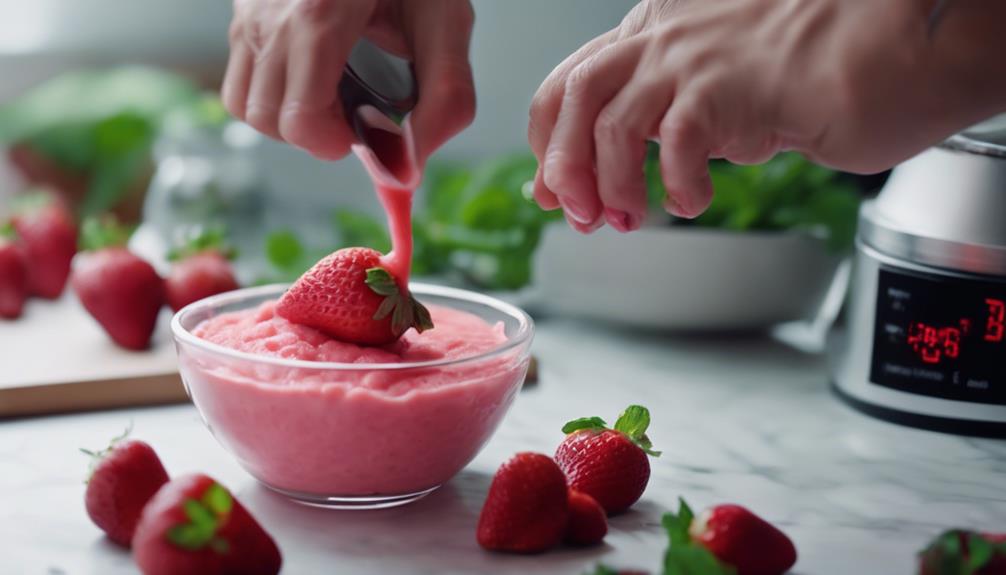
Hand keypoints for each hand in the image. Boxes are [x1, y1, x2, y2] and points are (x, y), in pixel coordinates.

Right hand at [223, 0, 475, 163]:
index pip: (298, 118)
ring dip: (288, 115)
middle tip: (354, 110)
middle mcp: (271, 11)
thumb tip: (410, 170)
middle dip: (313, 133)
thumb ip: (444, 98)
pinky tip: (312, 74)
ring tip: (332, 92)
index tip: (361, 131)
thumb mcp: (447, 22)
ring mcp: (249, 8)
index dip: (332, 143)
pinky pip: (240, 74)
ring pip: (244, 101)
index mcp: (319, 14)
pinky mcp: (243, 8)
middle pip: (266, 118)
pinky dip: (271, 91)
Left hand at [528, 0, 1002, 232]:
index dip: (551, 142)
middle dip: (565, 165)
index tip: (553, 191)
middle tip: (581, 217)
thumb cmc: (806, 75)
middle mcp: (665, 37)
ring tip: (632, 220)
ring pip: (612, 125)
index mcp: (654, 32)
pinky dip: (675, 185)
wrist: (882, 51)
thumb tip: (609, 176)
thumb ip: (663, 117)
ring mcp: (694, 57)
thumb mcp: (713, 90)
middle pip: (575, 96)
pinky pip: (676, 142)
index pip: (570, 80)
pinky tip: (692, 203)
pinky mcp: (729, 86)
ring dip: (612, 186)